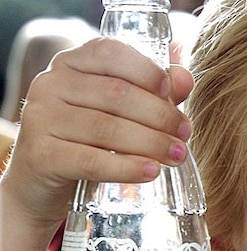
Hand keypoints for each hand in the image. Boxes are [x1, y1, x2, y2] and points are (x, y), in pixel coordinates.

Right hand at [4, 37, 193, 223]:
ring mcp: (40, 118)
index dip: (146, 71)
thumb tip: (186, 78)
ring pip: (106, 128)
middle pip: (115, 93)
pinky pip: (91, 160)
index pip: (110, 53)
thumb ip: (155, 92)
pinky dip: (127, 167)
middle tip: (184, 134)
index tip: (172, 94)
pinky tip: (151, 172)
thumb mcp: (122, 111)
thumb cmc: (90, 138)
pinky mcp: (40, 154)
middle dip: (159, 115)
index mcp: (73, 63)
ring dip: (150, 143)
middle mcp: (51, 83)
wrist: (45, 180)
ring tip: (177, 155)